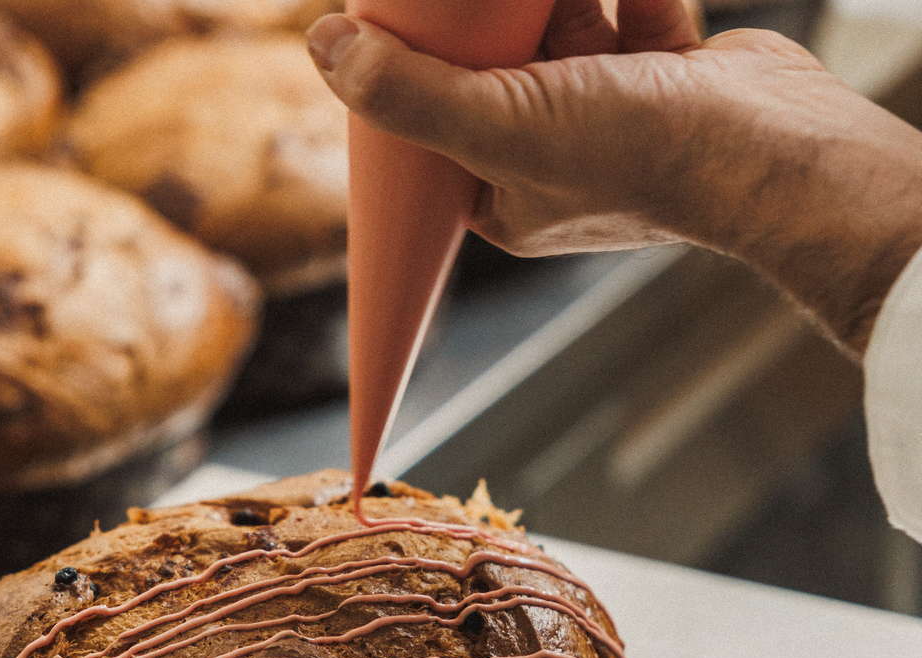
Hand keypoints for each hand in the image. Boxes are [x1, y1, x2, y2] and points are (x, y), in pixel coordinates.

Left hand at [307, 0, 921, 355]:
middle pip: (489, 69)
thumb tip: (326, 50)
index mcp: (501, 193)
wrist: (778, 151)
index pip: (430, 123)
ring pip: (558, 30)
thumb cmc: (639, 159)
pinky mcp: (658, 75)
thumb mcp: (501, 126)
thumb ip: (409, 93)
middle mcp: (547, 158)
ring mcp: (605, 116)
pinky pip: (624, 14)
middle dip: (488, 20)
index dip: (409, 70)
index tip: (394, 18)